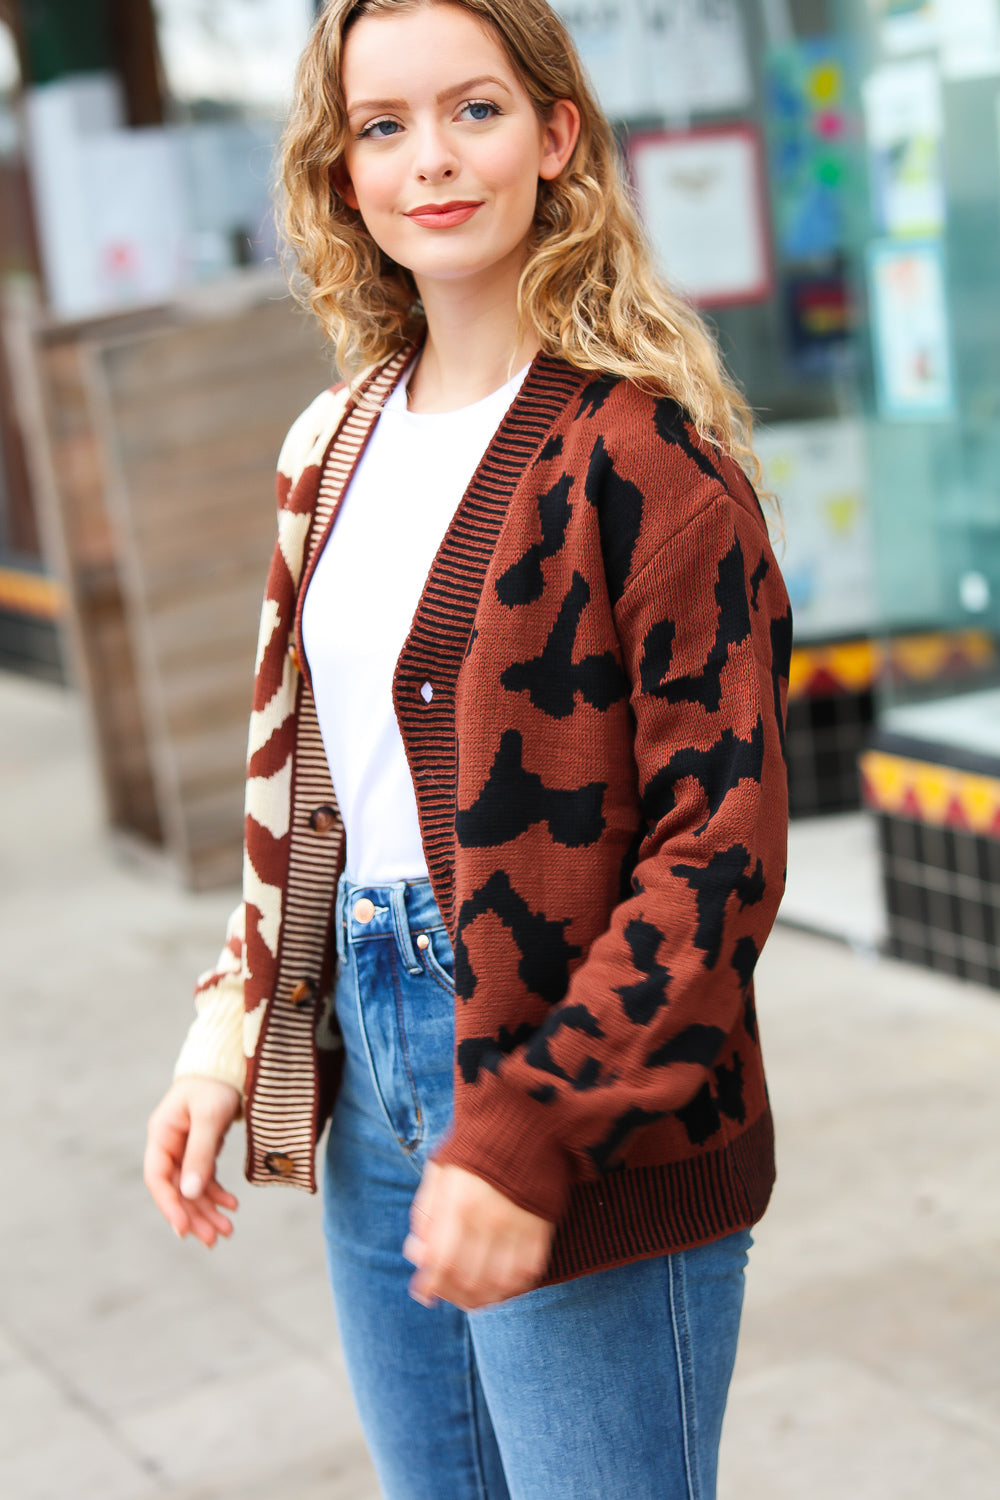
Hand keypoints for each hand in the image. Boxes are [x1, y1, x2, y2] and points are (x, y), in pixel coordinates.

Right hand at [143, 1077, 240, 1246]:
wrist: (229, 1064)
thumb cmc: (216, 1084)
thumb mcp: (209, 1117)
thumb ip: (199, 1154)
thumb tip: (189, 1193)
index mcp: (162, 1135)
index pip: (158, 1178)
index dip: (169, 1206)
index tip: (184, 1229)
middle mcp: (169, 1144)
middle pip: (176, 1189)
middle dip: (194, 1215)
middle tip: (214, 1239)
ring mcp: (184, 1148)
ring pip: (192, 1188)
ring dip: (207, 1209)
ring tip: (227, 1230)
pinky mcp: (200, 1148)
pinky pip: (205, 1178)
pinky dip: (217, 1193)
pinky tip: (232, 1205)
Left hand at [403, 1162, 553, 1310]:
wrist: (524, 1123)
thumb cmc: (475, 1149)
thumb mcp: (439, 1173)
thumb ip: (425, 1214)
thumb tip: (417, 1254)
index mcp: (458, 1203)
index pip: (441, 1263)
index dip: (430, 1285)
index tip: (423, 1293)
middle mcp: (489, 1219)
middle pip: (469, 1280)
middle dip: (452, 1295)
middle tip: (446, 1294)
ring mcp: (518, 1226)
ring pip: (499, 1285)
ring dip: (481, 1299)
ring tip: (470, 1296)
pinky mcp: (541, 1228)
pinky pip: (527, 1274)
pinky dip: (511, 1289)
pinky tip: (498, 1285)